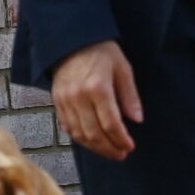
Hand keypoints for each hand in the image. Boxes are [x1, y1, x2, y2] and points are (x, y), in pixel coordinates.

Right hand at [50, 40, 142, 160]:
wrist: (72, 41)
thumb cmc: (102, 52)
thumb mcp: (122, 68)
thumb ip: (129, 96)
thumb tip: (137, 120)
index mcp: (97, 87)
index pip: (110, 123)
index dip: (121, 139)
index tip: (130, 147)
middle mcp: (78, 96)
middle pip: (94, 133)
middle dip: (109, 148)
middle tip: (121, 154)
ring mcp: (65, 100)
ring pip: (79, 134)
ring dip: (95, 147)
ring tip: (109, 151)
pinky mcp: (57, 102)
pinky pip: (68, 128)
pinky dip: (81, 139)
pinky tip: (92, 142)